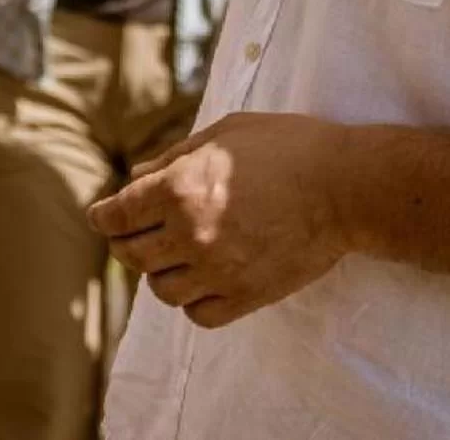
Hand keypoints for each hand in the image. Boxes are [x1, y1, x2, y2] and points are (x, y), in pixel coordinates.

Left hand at [87, 112, 351, 328]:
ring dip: (159, 273)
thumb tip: (135, 177)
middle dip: (126, 243)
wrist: (345, 187)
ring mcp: (218, 270)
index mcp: (178, 189)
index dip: (104, 217)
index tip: (104, 217)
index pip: (116, 216)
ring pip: (161, 290)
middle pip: (132, 256)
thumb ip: (173, 158)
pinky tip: (200, 281)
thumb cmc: (285, 147)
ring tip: (172, 257)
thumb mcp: (222, 134)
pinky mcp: (247, 296)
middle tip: (133, 235)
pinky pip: (199, 314)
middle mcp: (190, 234)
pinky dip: (192, 301)